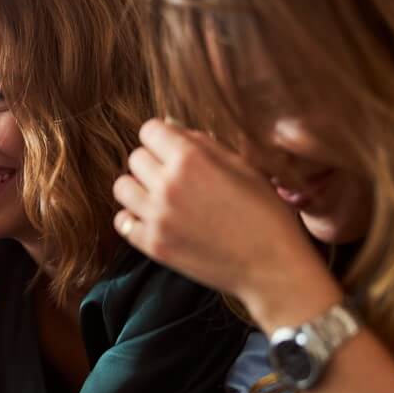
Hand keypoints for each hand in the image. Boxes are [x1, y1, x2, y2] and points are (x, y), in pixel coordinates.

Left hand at [112, 119, 340, 329]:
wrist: (271, 267)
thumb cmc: (265, 214)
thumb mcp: (243, 167)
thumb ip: (204, 143)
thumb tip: (170, 125)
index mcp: (191, 159)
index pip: (150, 130)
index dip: (162, 138)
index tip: (172, 149)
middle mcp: (168, 184)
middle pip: (135, 157)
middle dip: (153, 161)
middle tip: (173, 176)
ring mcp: (157, 216)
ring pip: (122, 187)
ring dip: (139, 188)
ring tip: (160, 197)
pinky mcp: (153, 244)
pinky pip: (122, 221)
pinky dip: (134, 218)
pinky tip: (155, 219)